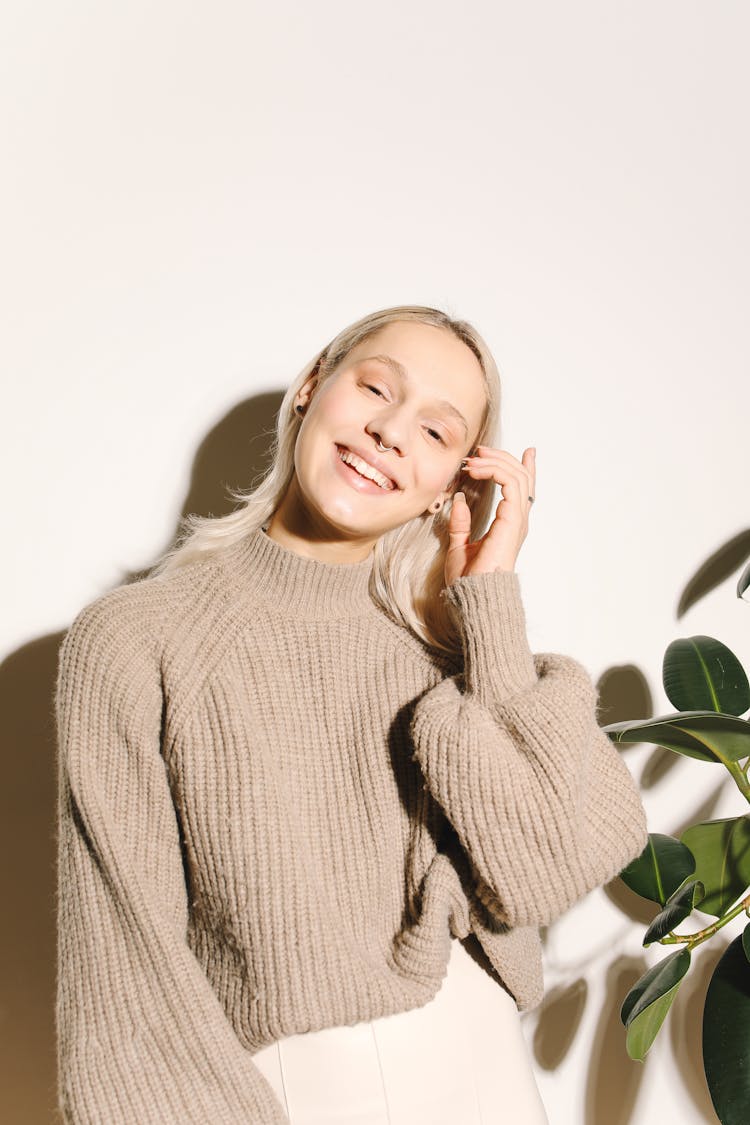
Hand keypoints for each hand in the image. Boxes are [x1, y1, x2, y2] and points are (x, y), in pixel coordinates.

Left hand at [445, 445, 535, 585]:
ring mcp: (517, 521)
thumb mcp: (460, 545)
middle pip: (521, 477)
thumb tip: (460, 499)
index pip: (523, 490)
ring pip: (517, 476)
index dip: (527, 468)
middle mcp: (517, 521)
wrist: (473, 594)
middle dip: (503, 458)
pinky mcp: (512, 521)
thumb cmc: (468, 579)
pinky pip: (511, 484)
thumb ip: (461, 523)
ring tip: (472, 459)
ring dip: (495, 461)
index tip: (528, 451)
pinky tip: (476, 470)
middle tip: (480, 450)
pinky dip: (495, 471)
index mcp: (509, 525)